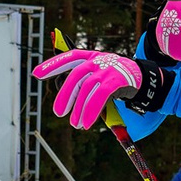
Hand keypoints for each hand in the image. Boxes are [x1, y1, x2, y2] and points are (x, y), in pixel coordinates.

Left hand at [33, 48, 163, 128]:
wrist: (143, 78)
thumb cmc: (116, 78)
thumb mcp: (99, 75)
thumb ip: (83, 82)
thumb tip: (65, 102)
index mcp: (91, 57)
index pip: (69, 57)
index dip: (52, 65)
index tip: (36, 74)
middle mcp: (97, 60)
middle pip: (76, 76)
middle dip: (65, 95)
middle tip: (59, 113)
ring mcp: (107, 68)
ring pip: (87, 88)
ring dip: (79, 108)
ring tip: (76, 124)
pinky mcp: (116, 80)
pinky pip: (100, 95)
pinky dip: (91, 110)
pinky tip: (86, 122)